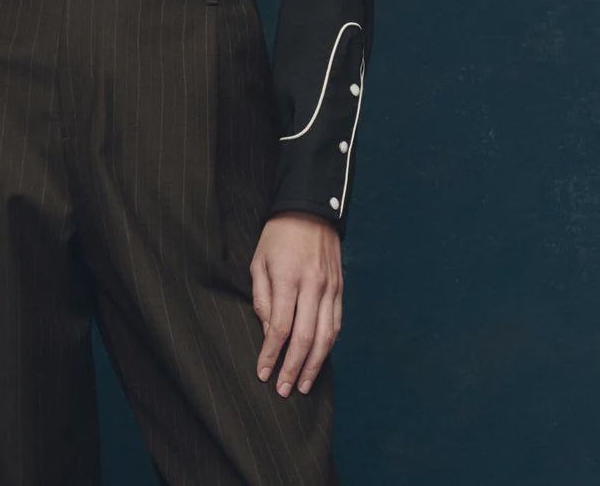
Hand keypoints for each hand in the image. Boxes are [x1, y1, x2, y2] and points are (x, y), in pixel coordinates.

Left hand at [250, 210, 341, 397]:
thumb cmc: (278, 236)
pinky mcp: (340, 290)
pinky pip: (336, 324)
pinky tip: (319, 359)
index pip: (280, 327)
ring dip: (314, 365)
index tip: (263, 373)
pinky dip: (328, 346)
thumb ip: (263, 298)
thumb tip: (268, 332)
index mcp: (289, 278)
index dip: (271, 355)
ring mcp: (330, 289)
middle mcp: (313, 286)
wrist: (310, 210)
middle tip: (283, 389)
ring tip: (303, 384)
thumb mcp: (259, 261)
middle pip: (305, 338)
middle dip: (293, 368)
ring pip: (326, 337)